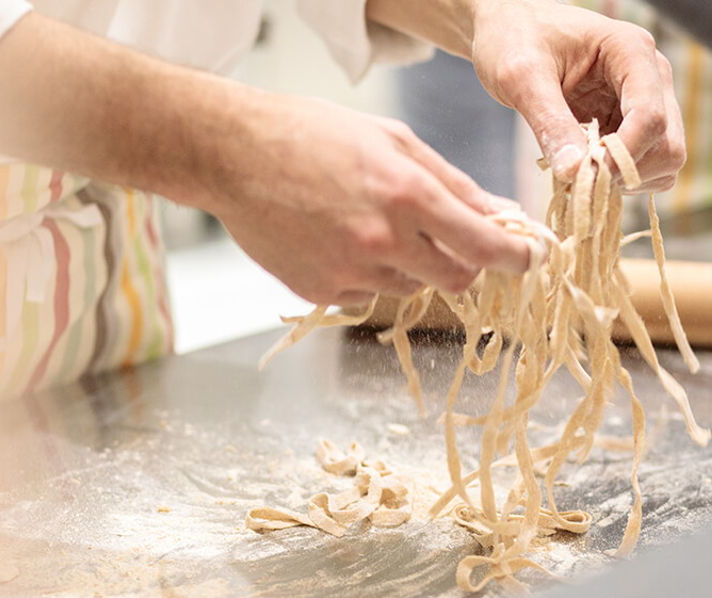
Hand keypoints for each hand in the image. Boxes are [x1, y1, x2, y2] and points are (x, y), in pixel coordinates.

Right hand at [196, 93, 529, 305]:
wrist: (235, 155)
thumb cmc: (313, 135)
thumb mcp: (393, 140)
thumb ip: (453, 183)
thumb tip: (499, 215)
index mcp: (407, 195)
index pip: (485, 245)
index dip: (517, 256)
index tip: (529, 257)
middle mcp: (381, 241)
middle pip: (455, 280)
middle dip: (466, 265)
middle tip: (456, 244)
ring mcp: (347, 272)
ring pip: (409, 288)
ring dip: (410, 266)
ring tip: (375, 226)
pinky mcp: (319, 291)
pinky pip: (365, 294)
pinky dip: (367, 274)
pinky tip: (340, 239)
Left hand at [470, 0, 684, 191]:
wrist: (509, 30)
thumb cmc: (514, 39)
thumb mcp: (521, 78)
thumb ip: (548, 122)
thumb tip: (574, 173)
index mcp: (631, 53)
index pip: (651, 117)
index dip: (621, 157)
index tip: (579, 175)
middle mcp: (650, 77)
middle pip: (668, 145)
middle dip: (624, 171)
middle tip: (574, 175)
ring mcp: (644, 101)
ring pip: (663, 160)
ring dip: (622, 178)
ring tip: (574, 169)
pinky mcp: (629, 122)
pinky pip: (642, 165)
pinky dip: (616, 178)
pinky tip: (580, 167)